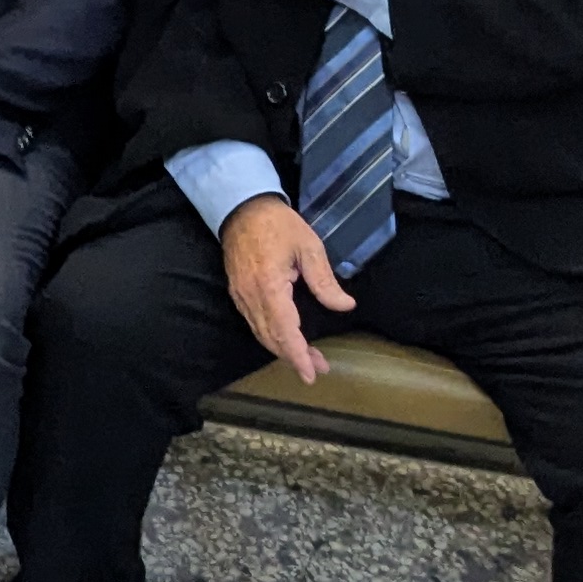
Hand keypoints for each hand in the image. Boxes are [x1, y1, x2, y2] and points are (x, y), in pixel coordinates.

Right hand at [219, 194, 353, 384]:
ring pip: (262, 334)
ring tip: (307, 359)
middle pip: (272, 338)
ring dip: (283, 350)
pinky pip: (254, 323)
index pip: (285, 331)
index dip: (299, 355)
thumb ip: (325, 281)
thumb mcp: (309, 247)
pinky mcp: (238, 293)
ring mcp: (241, 297)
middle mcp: (251, 298)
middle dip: (295, 357)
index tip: (311, 373)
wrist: (242, 207)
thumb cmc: (278, 224)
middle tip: (319, 368)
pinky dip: (271, 337)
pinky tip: (285, 340)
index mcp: (269, 287)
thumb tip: (345, 306)